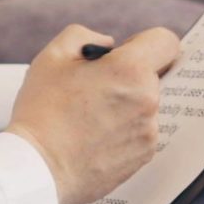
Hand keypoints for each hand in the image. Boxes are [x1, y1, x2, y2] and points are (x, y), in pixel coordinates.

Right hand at [7, 24, 182, 203]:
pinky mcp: (144, 155)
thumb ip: (85, 36)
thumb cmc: (42, 111)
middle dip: (129, 76)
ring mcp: (149, 131)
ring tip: (91, 117)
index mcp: (129, 69)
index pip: (165, 42)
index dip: (144, 42)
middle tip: (95, 89)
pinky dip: (125, 131)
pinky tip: (96, 137)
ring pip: (146, 105)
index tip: (126, 53)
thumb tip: (109, 44)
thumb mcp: (53, 56)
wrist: (38, 167)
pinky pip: (142, 132)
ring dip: (127, 105)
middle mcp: (147, 100)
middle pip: (153, 75)